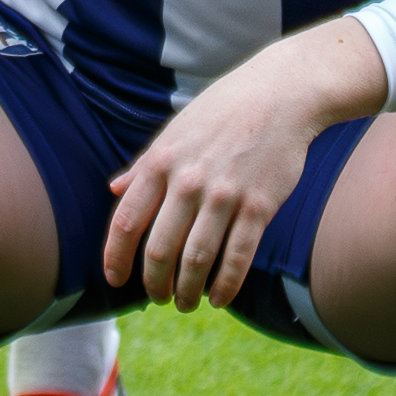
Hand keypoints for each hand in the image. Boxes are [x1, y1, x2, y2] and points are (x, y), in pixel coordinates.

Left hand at [102, 48, 334, 308]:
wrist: (282, 93)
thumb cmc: (224, 110)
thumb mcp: (175, 129)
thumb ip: (144, 164)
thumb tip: (113, 189)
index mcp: (161, 161)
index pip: (126, 221)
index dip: (116, 257)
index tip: (115, 279)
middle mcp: (188, 181)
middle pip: (159, 250)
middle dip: (154, 283)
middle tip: (158, 297)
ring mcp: (225, 195)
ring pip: (196, 260)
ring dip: (187, 291)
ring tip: (185, 302)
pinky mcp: (259, 206)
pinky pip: (238, 257)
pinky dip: (226, 285)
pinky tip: (220, 298)